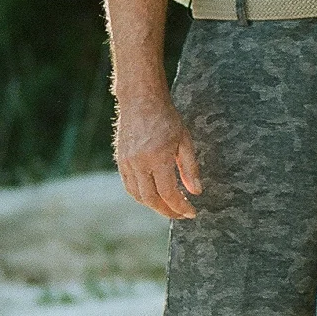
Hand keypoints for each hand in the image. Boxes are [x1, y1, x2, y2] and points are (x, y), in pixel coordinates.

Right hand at [115, 93, 201, 220]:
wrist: (141, 100)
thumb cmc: (167, 118)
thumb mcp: (185, 141)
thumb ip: (190, 169)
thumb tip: (196, 192)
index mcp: (158, 157)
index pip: (169, 193)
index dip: (181, 206)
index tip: (191, 212)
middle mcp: (139, 162)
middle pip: (152, 199)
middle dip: (167, 211)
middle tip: (180, 215)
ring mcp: (127, 162)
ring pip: (138, 195)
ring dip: (154, 206)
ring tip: (169, 207)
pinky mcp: (120, 161)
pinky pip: (129, 186)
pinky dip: (141, 196)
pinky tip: (154, 196)